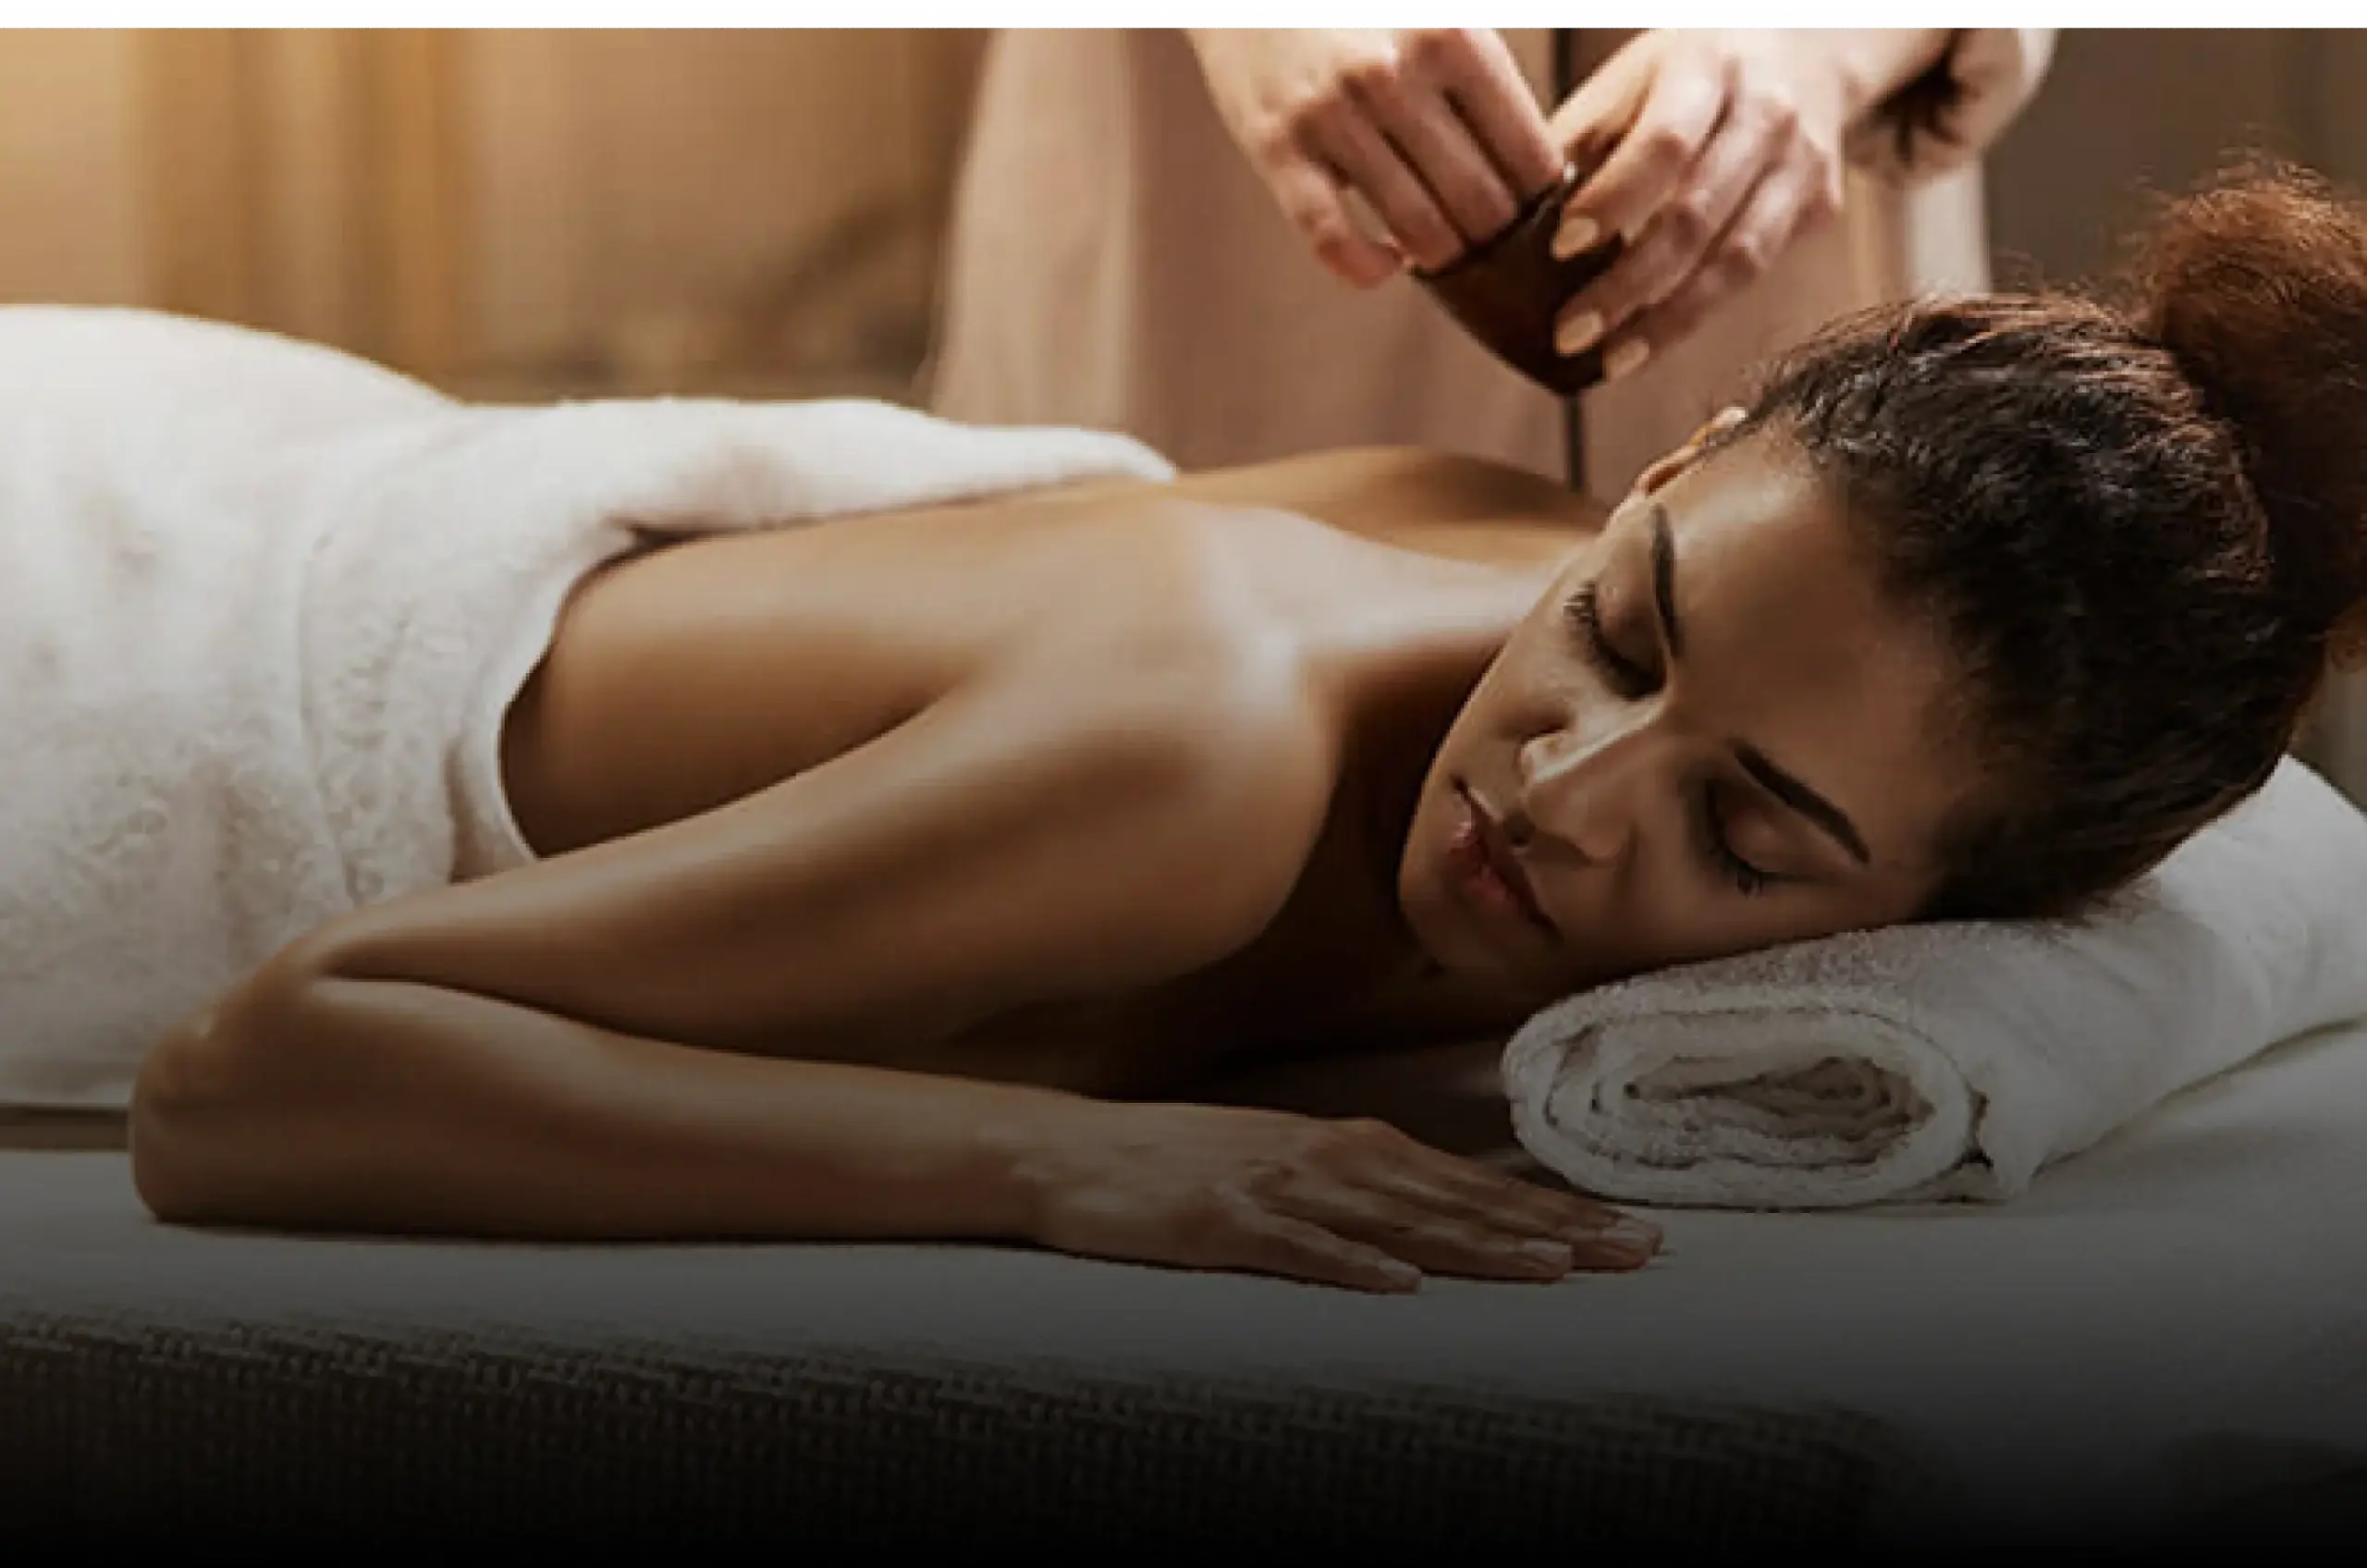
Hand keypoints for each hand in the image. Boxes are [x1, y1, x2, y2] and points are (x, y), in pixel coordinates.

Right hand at [1015, 1099, 1660, 1292]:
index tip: (1629, 1234)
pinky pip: (1298, 1249)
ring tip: (1554, 1269)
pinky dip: (1351, 1264)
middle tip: (1637, 1253)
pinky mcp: (1223, 1223)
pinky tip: (1400, 1286)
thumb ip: (1352, 1191)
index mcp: (1345, 1145)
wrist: (1069, 1154)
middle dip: (1551, 1227)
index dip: (1552, 1209)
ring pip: (1398, 1220)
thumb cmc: (1176, 1166)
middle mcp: (1326, 1158)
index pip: (1469, 1183)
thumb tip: (1431, 1231)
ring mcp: (1276, 1189)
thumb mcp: (1278, 1166)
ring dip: (1477, 1244)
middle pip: (1458, 1199)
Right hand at [1189, 27, 1567, 286]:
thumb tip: (1543, 172)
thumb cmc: (1360, 9)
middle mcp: (1395, 75)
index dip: (1544, 203)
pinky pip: (1334, 241)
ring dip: (1441, 259)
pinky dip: (1368, 269)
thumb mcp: (1435, 15)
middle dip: (1498, 242)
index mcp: (1454, 38)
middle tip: (1497, 251)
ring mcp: (1333, 115)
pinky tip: (1385, 262)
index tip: (1542, 221)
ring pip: (1419, 231)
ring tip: (1446, 254)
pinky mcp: (1278, 149)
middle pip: (1481, 203)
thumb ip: (1482, 77)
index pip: (1530, 155)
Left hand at [1544, 30, 1852, 383]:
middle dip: (1629, 285)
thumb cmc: (1685, 75)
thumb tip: (1512, 233)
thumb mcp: (1629, 84)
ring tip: (1609, 359)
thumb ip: (1579, 149)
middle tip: (1570, 333)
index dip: (1613, 202)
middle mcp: (1767, 112)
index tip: (1561, 248)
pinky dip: (1695, 313)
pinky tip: (1649, 341)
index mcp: (1707, 67)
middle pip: (1698, 215)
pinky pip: (1755, 273)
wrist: (1804, 50)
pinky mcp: (1820, 207)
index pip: (1663, 144)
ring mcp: (1802, 163)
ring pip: (1738, 259)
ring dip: (1667, 321)